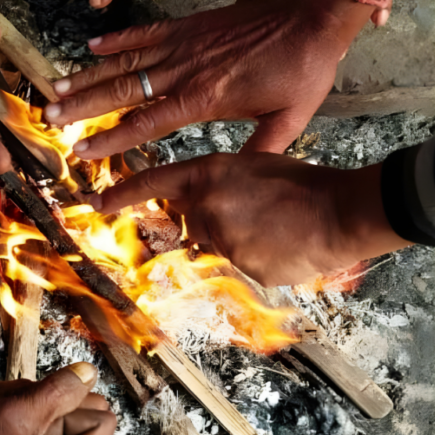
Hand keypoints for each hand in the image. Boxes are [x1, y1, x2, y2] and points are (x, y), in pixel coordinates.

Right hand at [0, 363, 116, 434]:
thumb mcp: (14, 421)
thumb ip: (56, 394)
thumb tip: (87, 373)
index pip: (102, 420)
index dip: (70, 406)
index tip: (40, 413)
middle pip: (80, 408)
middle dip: (46, 398)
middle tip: (14, 407)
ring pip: (54, 404)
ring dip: (23, 398)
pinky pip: (33, 410)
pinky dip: (12, 402)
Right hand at [45, 0, 374, 156]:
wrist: (312, 17)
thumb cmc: (302, 69)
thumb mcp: (288, 119)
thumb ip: (258, 149)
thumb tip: (237, 178)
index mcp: (204, 98)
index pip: (145, 123)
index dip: (110, 138)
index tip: (81, 150)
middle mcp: (185, 71)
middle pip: (122, 91)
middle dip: (83, 105)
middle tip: (50, 115)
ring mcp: (183, 44)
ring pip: (125, 62)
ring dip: (89, 75)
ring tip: (57, 85)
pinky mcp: (189, 25)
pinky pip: (144, 32)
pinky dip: (117, 39)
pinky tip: (91, 46)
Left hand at [91, 153, 408, 285]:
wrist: (339, 210)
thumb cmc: (302, 183)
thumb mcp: (252, 167)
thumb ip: (217, 186)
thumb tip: (197, 206)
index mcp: (208, 175)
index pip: (153, 183)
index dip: (122, 193)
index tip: (96, 203)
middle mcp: (207, 208)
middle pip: (191, 223)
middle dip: (214, 222)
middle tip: (253, 214)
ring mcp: (223, 240)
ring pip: (219, 245)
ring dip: (242, 240)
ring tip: (277, 227)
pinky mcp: (241, 267)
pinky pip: (242, 265)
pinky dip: (260, 259)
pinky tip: (283, 245)